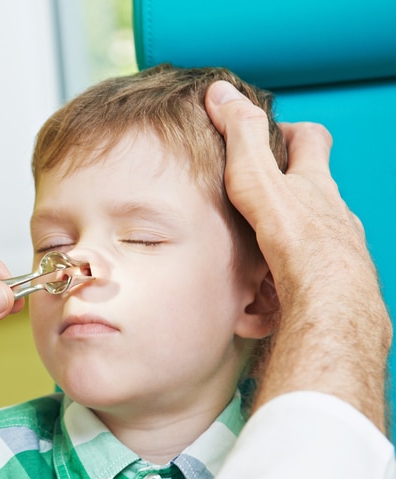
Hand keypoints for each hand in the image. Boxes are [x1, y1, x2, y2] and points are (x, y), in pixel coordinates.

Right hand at [205, 81, 390, 429]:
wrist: (328, 304)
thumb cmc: (296, 241)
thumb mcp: (259, 179)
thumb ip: (241, 137)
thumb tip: (221, 92)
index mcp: (315, 186)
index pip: (312, 142)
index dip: (293, 133)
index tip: (271, 133)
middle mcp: (333, 216)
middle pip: (314, 193)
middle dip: (285, 196)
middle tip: (250, 203)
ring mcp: (335, 253)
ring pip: (309, 242)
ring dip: (281, 248)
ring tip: (247, 261)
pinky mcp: (325, 290)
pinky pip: (299, 286)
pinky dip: (277, 292)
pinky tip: (256, 306)